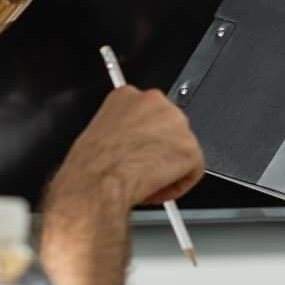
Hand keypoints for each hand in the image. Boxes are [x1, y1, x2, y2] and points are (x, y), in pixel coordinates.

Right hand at [50, 85, 204, 211]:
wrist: (99, 182)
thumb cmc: (91, 165)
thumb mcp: (97, 133)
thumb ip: (120, 130)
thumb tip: (125, 142)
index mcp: (127, 95)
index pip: (148, 112)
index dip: (143, 135)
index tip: (137, 148)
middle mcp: (155, 103)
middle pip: (169, 128)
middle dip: (158, 150)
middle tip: (142, 167)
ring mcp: (176, 124)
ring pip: (181, 149)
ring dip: (167, 168)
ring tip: (146, 181)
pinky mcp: (190, 148)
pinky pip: (192, 171)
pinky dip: (177, 185)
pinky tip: (157, 189)